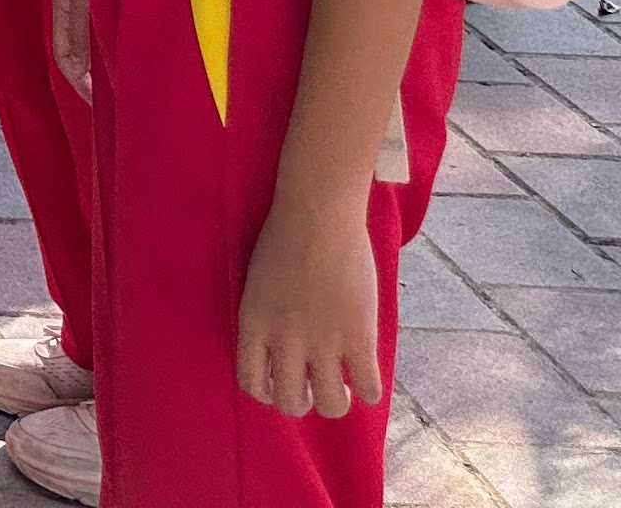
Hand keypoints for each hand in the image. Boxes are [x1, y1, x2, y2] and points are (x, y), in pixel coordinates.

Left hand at [238, 189, 385, 419]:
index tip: (281, 382)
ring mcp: (322, 342)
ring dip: (336, 401)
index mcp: (254, 324)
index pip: (251, 384)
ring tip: (341, 382)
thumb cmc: (285, 237)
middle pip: (290, 403)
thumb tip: (281, 348)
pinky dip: (369, 391)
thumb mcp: (259, 284)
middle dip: (302, 401)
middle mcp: (284, 340)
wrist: (317, 213)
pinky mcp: (358, 337)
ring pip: (330, 405)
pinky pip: (368, 390)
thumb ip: (266, 319)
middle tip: (314, 383)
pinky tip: (366, 374)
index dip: (268, 392)